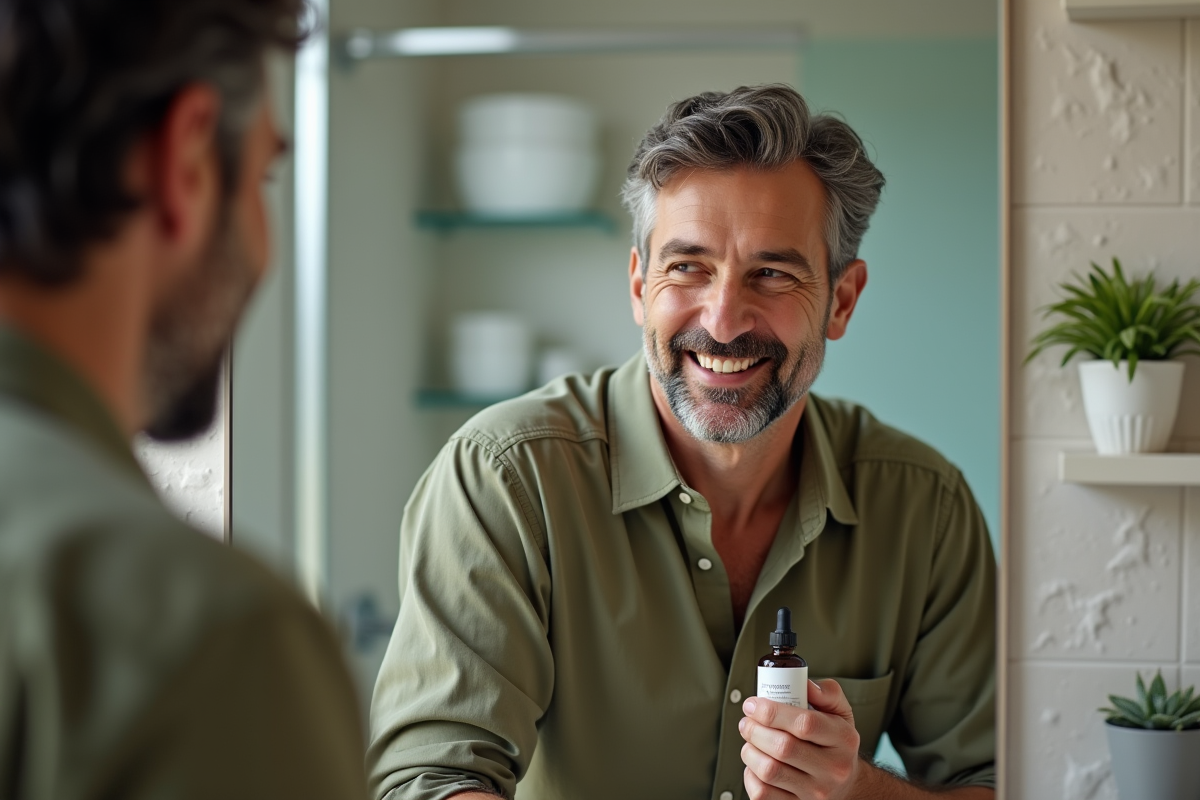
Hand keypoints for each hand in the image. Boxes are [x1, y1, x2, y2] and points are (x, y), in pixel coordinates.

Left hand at [738, 679, 860, 799]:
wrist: (846, 785)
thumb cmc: (837, 744)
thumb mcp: (841, 713)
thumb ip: (826, 692)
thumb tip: (804, 683)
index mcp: (843, 740)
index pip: (805, 724)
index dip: (772, 711)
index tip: (753, 704)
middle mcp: (832, 769)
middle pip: (783, 748)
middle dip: (755, 729)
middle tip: (746, 721)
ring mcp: (815, 793)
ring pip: (769, 771)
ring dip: (750, 751)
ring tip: (750, 740)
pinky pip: (763, 793)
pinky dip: (750, 775)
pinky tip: (755, 764)